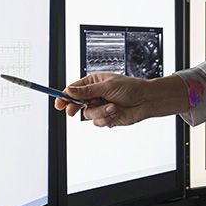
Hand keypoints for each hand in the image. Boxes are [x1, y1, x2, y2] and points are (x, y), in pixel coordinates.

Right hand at [54, 73, 186, 126]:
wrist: (146, 101)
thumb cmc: (131, 88)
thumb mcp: (107, 87)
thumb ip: (87, 91)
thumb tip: (69, 90)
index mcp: (93, 83)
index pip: (73, 90)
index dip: (64, 96)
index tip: (59, 103)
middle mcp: (95, 95)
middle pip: (76, 104)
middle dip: (75, 108)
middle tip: (73, 112)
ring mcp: (100, 107)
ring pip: (88, 115)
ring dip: (100, 112)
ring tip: (113, 107)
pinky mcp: (106, 117)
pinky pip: (98, 122)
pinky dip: (106, 119)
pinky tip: (116, 113)